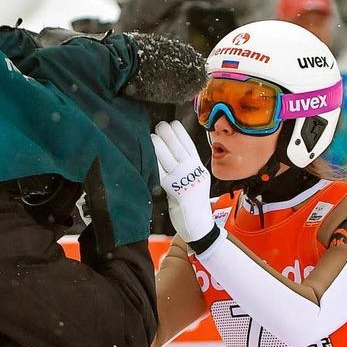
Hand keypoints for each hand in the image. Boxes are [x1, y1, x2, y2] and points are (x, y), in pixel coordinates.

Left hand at [150, 121, 214, 242]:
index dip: (180, 132)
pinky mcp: (175, 190)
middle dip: (168, 134)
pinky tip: (148, 154)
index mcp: (198, 167)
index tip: (172, 123)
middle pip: (179, 147)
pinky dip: (154, 162)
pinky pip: (161, 172)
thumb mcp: (196, 180)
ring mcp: (184, 180)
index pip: (189, 145)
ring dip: (159, 145)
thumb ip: (187, 167)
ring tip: (151, 136)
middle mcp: (192, 171)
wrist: (198, 224)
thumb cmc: (194, 202)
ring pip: (169, 157)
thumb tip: (173, 152)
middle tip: (159, 126)